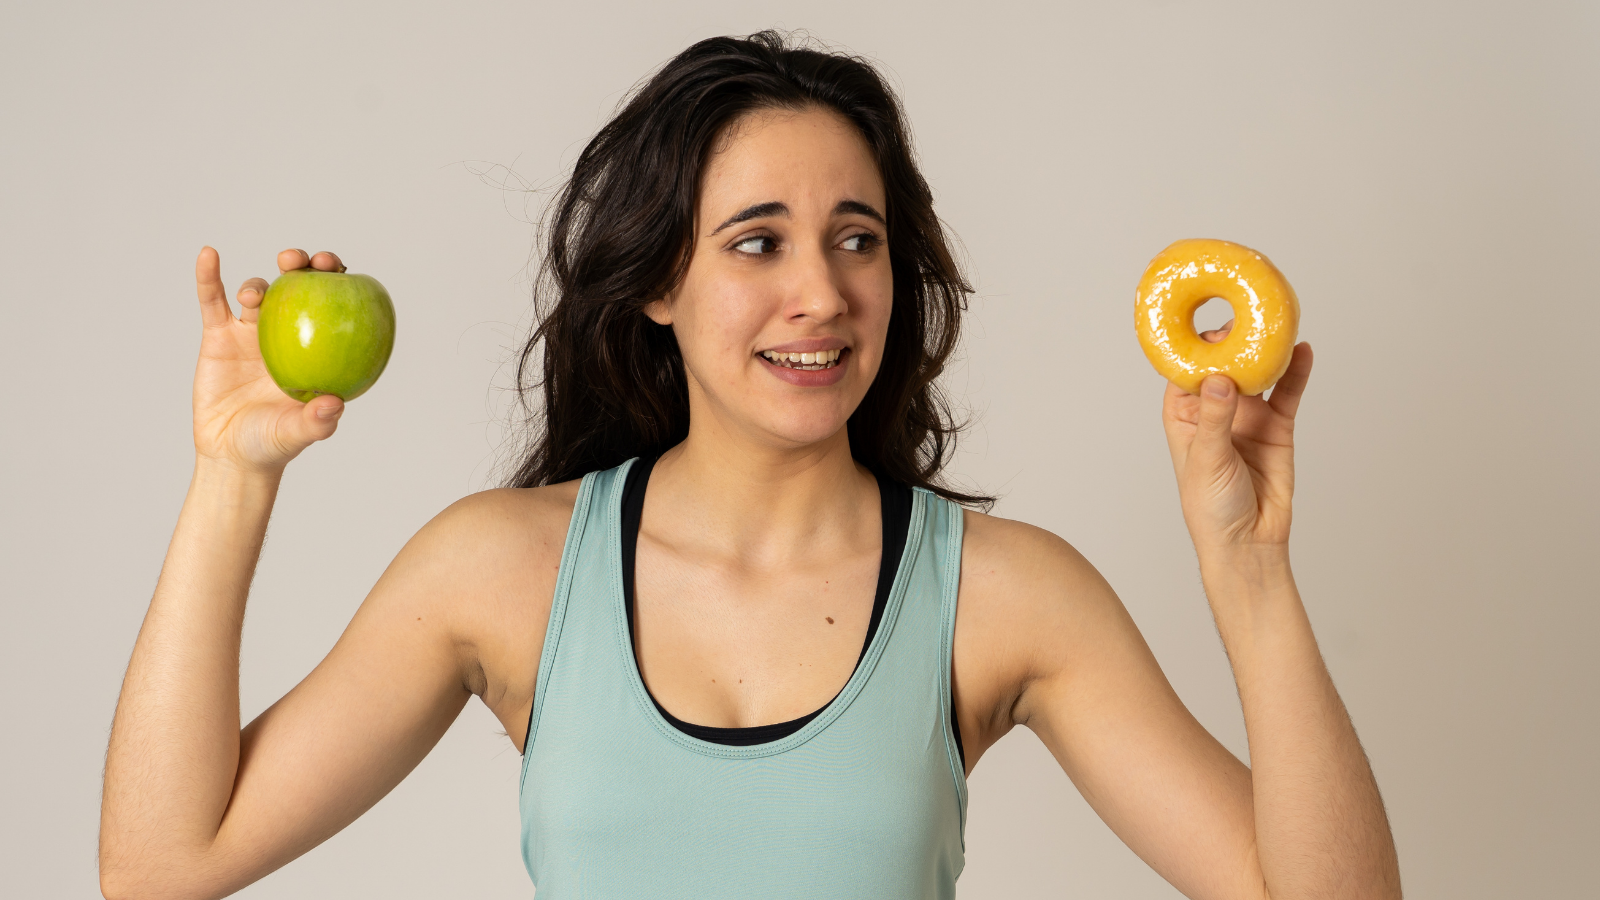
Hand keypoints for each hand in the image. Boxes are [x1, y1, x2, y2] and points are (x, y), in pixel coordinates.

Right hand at [191, 247, 347, 475]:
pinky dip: (209, 277)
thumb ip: (317, 421)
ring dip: (259, 284)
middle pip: (298, 287)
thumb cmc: (273, 443)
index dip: (336, 281)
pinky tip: (208, 254)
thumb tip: (335, 403)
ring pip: (258, 292)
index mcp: (316, 348)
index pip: (333, 305)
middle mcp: (287, 334)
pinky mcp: (218, 337)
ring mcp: (251, 333)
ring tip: (256, 293)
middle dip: (302, 265)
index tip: (337, 269)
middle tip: (301, 262)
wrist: (232, 453)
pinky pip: (212, 301)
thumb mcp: (298, 433)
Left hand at [1160, 320, 1313, 556]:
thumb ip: (1216, 419)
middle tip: (1246, 320)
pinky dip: (1296, 373)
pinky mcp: (1278, 426)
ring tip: (1276, 323)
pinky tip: (1304, 351)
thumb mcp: (1208, 460)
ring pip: (1258, 374)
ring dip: (1265, 351)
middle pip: (1224, 365)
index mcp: (1185, 416)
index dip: (1195, 348)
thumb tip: (1219, 378)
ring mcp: (1248, 416)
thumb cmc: (1211, 507)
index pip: (1187, 372)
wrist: (1249, 541)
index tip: (1209, 325)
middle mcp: (1216, 410)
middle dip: (1233, 341)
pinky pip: (1288, 393)